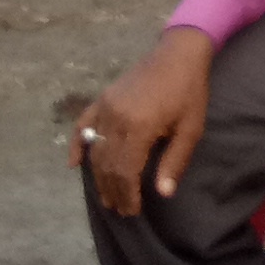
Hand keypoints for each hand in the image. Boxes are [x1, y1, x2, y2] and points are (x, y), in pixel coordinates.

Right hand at [72, 26, 216, 216]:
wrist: (178, 54)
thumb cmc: (189, 93)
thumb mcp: (191, 129)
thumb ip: (175, 162)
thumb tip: (163, 193)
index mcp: (140, 126)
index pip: (126, 171)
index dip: (127, 194)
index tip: (133, 210)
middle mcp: (116, 118)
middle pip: (108, 164)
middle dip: (113, 190)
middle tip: (120, 209)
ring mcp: (106, 107)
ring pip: (95, 149)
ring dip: (98, 176)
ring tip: (105, 196)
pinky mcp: (102, 99)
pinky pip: (83, 125)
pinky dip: (77, 145)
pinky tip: (73, 164)